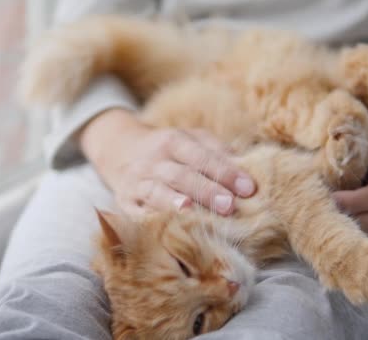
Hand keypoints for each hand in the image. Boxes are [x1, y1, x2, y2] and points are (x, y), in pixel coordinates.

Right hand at [80, 109, 255, 215]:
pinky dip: (150, 219)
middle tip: (230, 205)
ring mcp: (137, 182)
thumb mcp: (191, 140)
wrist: (118, 149)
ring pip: (156, 192)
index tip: (248, 188)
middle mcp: (153, 160)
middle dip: (206, 190)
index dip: (225, 171)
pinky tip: (165, 228)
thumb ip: (217, 151)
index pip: (202, 156)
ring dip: (174, 202)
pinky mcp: (124, 202)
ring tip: (191, 211)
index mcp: (174, 141)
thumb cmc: (169, 150)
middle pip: (181, 175)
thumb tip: (249, 168)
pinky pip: (136, 212)